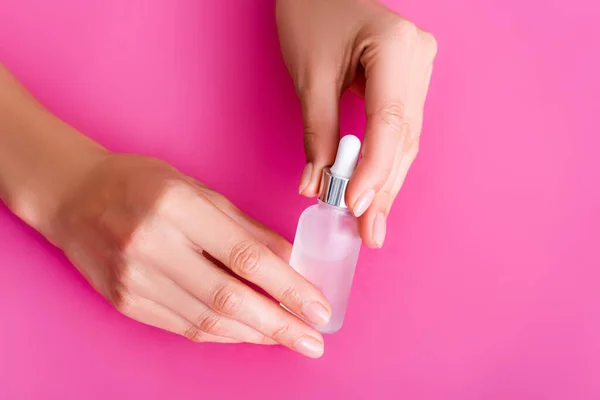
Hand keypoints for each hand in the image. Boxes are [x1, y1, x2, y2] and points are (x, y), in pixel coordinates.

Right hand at [49, 153, 330, 357]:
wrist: (73, 197)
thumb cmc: (139, 183)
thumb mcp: (197, 190)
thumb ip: (245, 228)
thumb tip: (291, 262)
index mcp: (175, 207)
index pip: (245, 256)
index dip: (288, 286)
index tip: (319, 308)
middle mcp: (151, 246)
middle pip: (228, 299)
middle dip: (278, 325)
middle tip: (313, 341)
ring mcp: (133, 279)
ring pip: (207, 321)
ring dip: (254, 334)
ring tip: (287, 339)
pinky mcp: (125, 302)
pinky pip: (184, 327)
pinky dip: (222, 333)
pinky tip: (247, 333)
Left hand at [277, 0, 436, 247]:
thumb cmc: (311, 14)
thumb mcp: (309, 75)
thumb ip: (319, 132)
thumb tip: (318, 185)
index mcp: (397, 47)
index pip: (390, 123)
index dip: (374, 170)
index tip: (355, 207)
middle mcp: (420, 59)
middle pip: (404, 138)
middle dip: (384, 188)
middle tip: (369, 233)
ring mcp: (420, 69)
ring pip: (406, 139)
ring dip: (386, 181)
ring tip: (371, 223)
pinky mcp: (410, 81)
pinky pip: (400, 129)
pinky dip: (385, 161)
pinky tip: (374, 191)